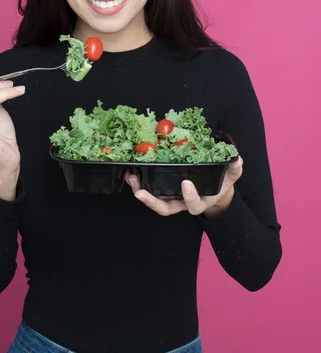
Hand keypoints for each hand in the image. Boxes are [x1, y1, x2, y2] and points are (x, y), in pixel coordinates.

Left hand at [125, 157, 242, 216]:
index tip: (186, 183)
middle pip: (166, 209)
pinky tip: (132, 171)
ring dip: (140, 191)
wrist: (216, 188)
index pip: (193, 205)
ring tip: (131, 178)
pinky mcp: (164, 189)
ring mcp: (172, 197)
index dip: (189, 197)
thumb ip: (234, 168)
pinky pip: (150, 189)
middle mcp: (183, 203)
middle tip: (139, 192)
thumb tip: (237, 158)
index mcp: (200, 201)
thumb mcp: (231, 175)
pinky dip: (140, 183)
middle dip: (152, 202)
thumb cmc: (222, 182)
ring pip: (154, 201)